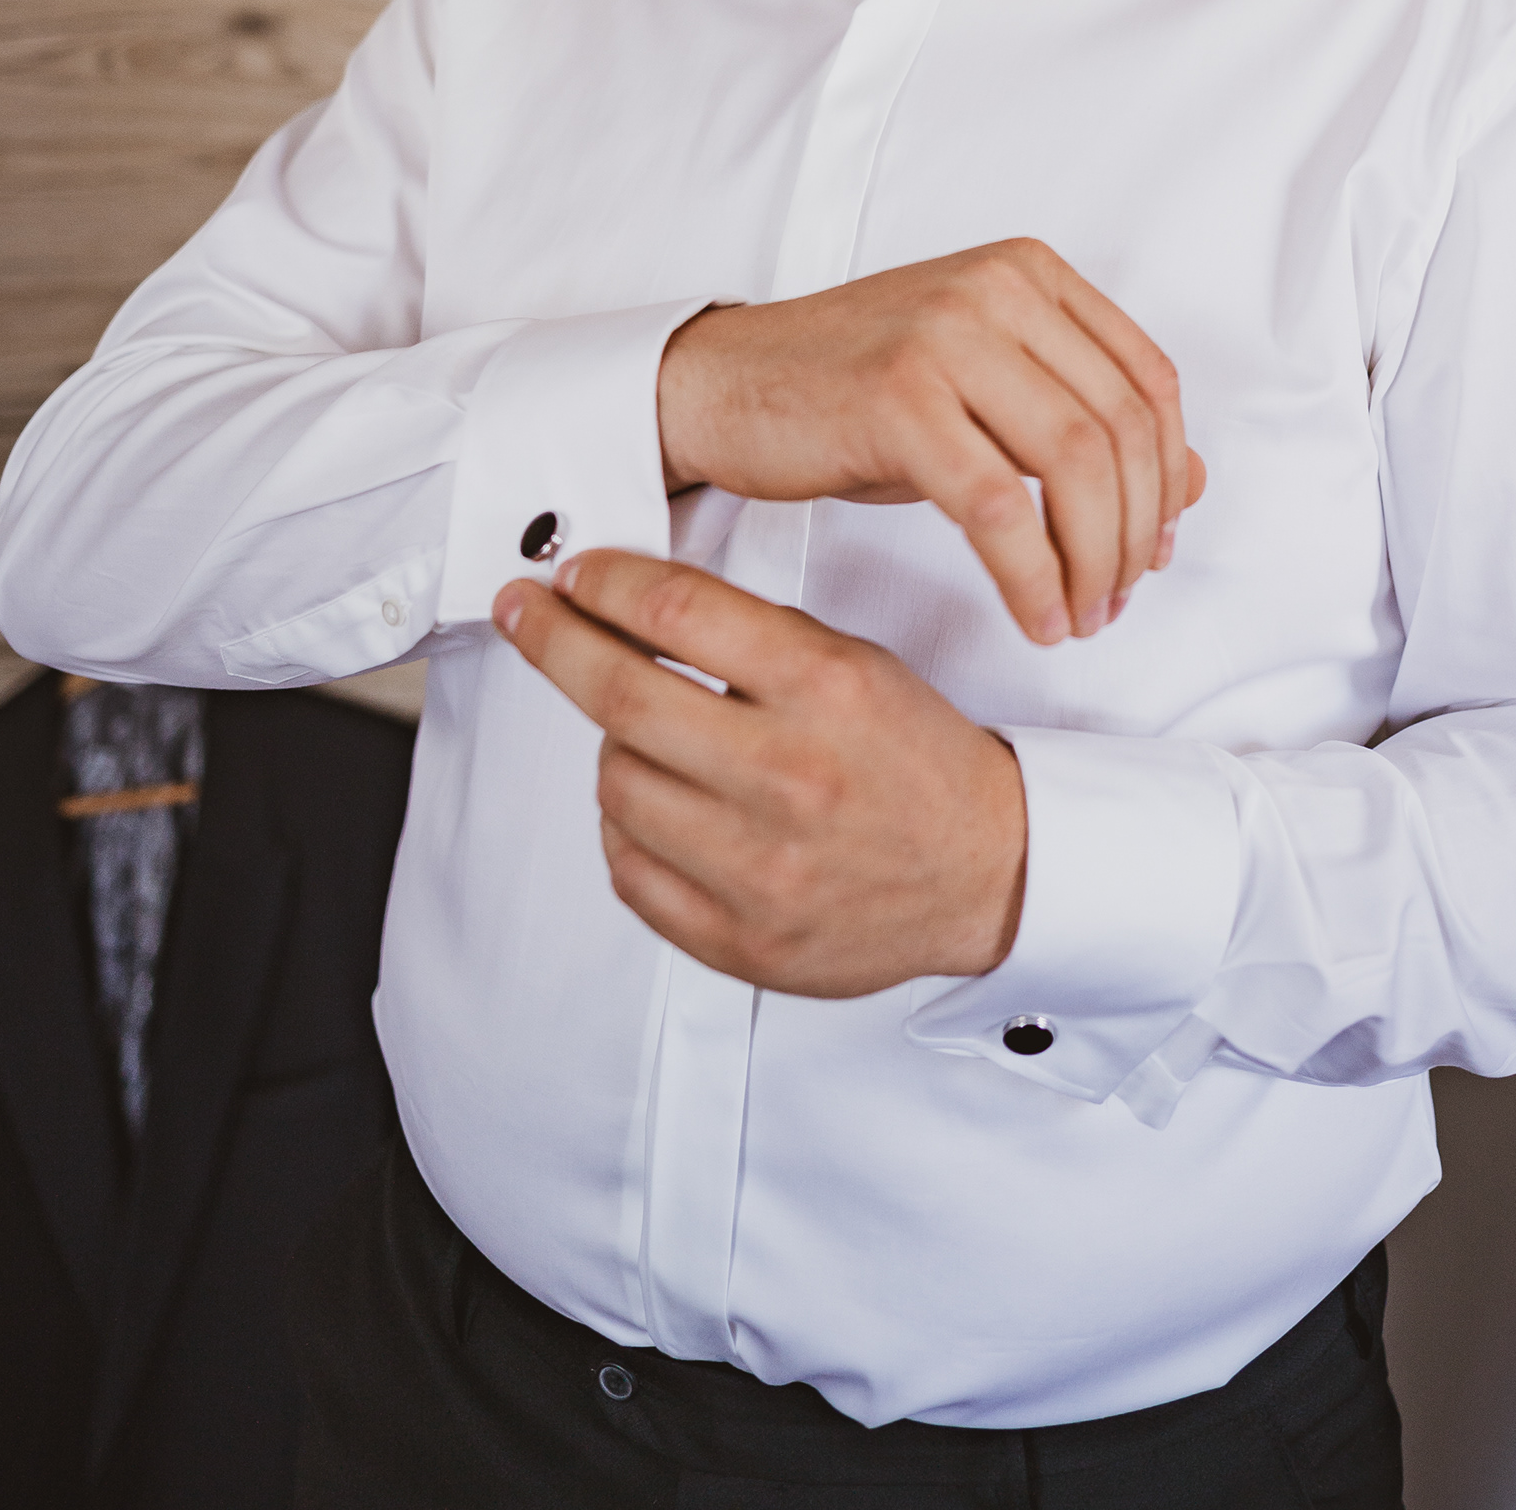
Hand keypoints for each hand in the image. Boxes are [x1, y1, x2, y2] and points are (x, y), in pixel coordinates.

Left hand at [494, 550, 1025, 996]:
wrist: (990, 873)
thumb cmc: (913, 759)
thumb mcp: (854, 662)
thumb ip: (748, 635)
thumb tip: (627, 602)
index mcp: (826, 689)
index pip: (678, 612)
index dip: (603, 583)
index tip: (568, 575)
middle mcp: (791, 775)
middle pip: (622, 695)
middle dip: (554, 642)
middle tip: (525, 616)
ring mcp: (762, 867)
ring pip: (617, 783)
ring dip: (615, 747)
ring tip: (652, 740)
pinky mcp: (742, 939)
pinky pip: (629, 868)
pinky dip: (630, 828)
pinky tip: (665, 808)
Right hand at [657, 238, 1204, 644]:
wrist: (724, 385)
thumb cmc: (855, 394)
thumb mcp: (986, 394)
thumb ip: (1082, 422)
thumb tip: (1195, 484)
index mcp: (1030, 273)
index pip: (1149, 381)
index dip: (1167, 478)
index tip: (1155, 549)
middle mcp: (996, 288)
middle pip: (1119, 426)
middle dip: (1135, 532)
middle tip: (1116, 600)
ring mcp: (945, 336)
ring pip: (1073, 463)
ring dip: (1092, 560)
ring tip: (1080, 617)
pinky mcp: (898, 398)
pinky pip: (999, 507)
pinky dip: (1032, 576)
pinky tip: (1035, 616)